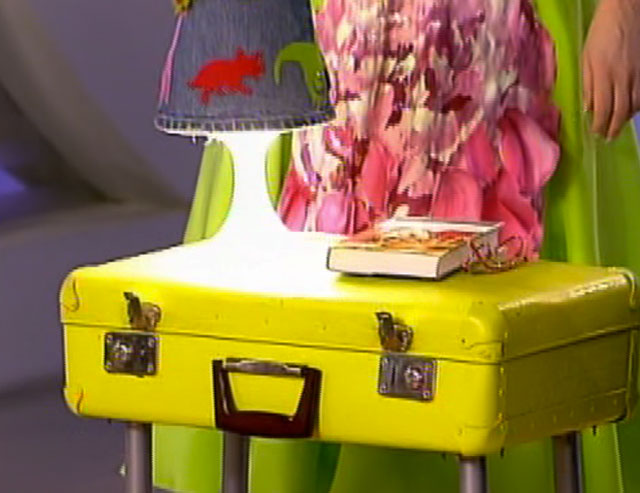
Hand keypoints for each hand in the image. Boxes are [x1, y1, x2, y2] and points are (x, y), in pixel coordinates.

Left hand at [583, 0, 639, 138]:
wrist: (626, 11)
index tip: (596, 133)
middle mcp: (624, 78)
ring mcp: (638, 74)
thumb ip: (587, 85)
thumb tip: (587, 108)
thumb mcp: (586, 59)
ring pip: (635, 104)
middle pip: (621, 111)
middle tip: (608, 137)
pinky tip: (631, 110)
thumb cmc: (601, 33)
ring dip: (626, 118)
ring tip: (617, 126)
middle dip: (614, 127)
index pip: (603, 109)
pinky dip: (637, 105)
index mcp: (604, 76)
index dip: (600, 125)